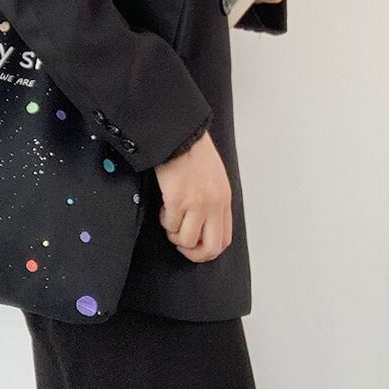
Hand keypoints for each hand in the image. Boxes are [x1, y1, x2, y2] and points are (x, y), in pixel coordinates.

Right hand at [154, 130, 231, 262]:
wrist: (179, 136)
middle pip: (209, 247)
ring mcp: (196, 204)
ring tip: (170, 217)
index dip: (207, 250)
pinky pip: (170, 224)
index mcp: (224, 200)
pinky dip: (165, 219)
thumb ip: (212, 202)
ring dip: (174, 233)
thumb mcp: (214, 179)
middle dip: (192, 253)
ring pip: (185, 239)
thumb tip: (202, 223)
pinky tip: (164, 205)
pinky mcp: (177, 200)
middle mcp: (214, 205)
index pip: (223, 239)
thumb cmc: (194, 152)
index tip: (194, 246)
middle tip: (180, 244)